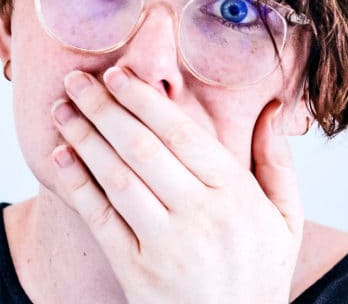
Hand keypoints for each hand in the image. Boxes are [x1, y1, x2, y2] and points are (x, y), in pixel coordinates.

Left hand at [48, 66, 303, 302]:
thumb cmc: (259, 273)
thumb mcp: (286, 219)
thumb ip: (277, 162)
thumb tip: (274, 110)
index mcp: (236, 195)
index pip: (183, 135)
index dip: (144, 100)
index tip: (117, 75)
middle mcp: (200, 216)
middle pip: (143, 148)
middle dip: (104, 108)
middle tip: (76, 79)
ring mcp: (165, 245)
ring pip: (117, 178)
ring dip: (84, 138)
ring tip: (61, 109)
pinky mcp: (136, 271)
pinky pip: (101, 219)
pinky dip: (78, 185)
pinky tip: (61, 157)